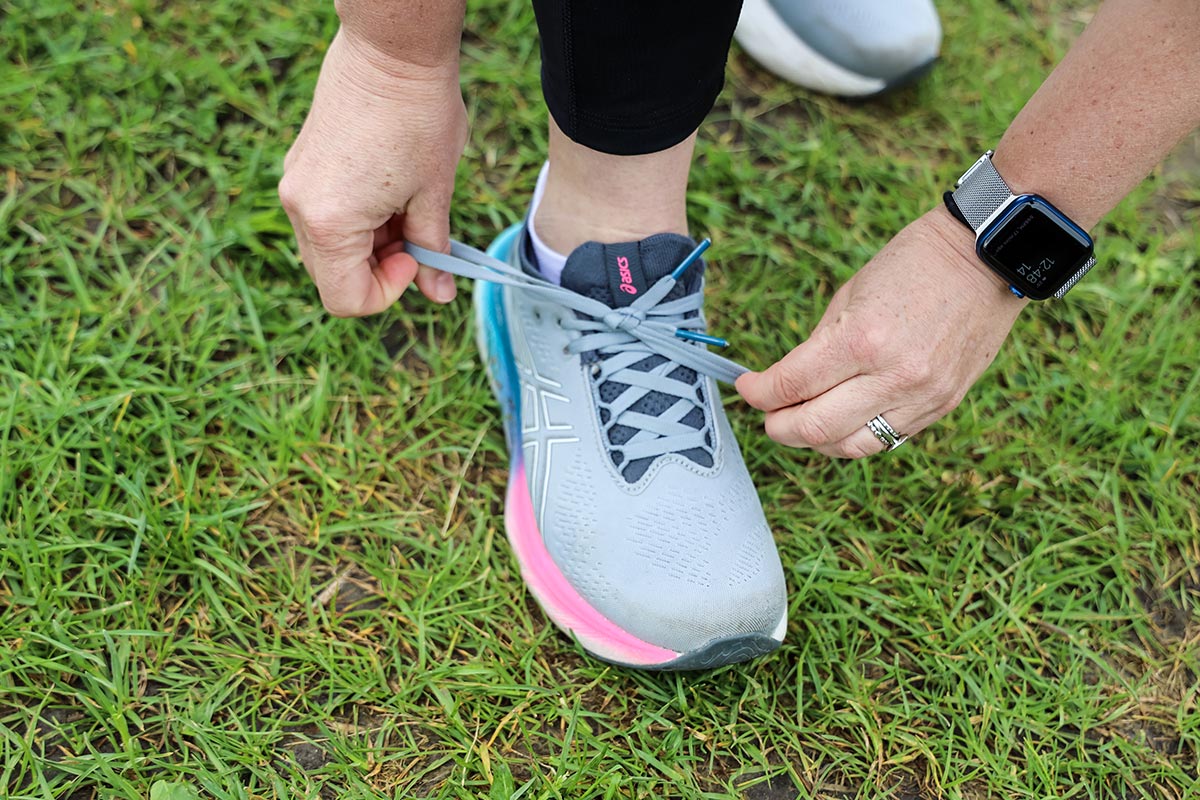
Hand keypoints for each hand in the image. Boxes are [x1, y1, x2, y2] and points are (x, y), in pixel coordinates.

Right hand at [278, 30, 467, 315]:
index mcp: (329, 223)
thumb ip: (432, 252)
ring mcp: (295, 183)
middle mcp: (299, 207)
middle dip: (378, 269)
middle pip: (333, 276)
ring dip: (369, 244)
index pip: (345, 299)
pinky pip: (323, 216)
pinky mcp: (301, 165)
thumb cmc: (419, 117)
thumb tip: (440, 296)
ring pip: (329, 248)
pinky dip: (356, 220)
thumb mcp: (434, 195)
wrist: (391, 50)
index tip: (416, 259)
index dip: (388, 292)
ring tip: (404, 205)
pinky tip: (388, 188)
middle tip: (415, 235)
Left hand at [736, 207, 1026, 457]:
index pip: (790, 386)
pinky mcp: (941, 406)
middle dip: (778, 426)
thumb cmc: (912, 264)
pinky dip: (855, 436)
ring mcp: (921, 396)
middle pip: (814, 428)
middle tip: (768, 414)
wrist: (985, 258)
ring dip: (815, 440)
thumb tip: (786, 383)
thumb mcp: (850, 294)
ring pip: (850, 446)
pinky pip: (887, 439)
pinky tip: (841, 421)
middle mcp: (892, 376)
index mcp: (861, 339)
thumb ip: (817, 346)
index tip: (747, 387)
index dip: (758, 393)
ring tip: (801, 422)